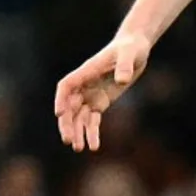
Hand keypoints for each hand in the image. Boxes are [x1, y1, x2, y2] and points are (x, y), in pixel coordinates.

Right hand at [54, 33, 150, 151]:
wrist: (135, 49)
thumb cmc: (130, 47)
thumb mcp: (130, 54)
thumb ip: (125, 66)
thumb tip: (122, 80)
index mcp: (87, 71)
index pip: (66, 86)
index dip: (60, 100)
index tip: (60, 114)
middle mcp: (85, 85)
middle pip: (69, 106)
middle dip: (67, 123)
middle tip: (68, 140)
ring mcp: (91, 94)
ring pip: (79, 117)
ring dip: (78, 132)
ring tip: (79, 148)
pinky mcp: (101, 102)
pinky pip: (92, 119)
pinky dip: (92, 132)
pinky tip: (94, 146)